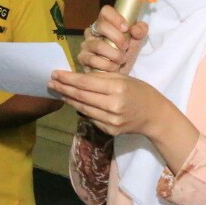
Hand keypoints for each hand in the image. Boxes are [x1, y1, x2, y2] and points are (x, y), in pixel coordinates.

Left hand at [48, 69, 171, 138]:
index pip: (86, 83)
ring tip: (59, 91)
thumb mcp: (123, 78)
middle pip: (81, 96)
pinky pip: (91, 118)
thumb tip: (76, 76)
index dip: (68, 78)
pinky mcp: (110, 130)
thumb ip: (100, 78)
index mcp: (117, 88)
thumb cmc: (139, 91)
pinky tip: (73, 102)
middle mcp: (114, 105)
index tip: (55, 73)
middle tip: (51, 82)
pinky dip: (81, 109)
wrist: (154, 116)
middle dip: (64, 88)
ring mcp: (111, 120)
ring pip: (83, 108)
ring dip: (68, 99)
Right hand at [79, 5, 147, 73]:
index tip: (126, 28)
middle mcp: (92, 31)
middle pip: (101, 26)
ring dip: (114, 54)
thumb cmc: (125, 53)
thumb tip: (135, 29)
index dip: (116, 18)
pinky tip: (114, 67)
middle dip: (117, 38)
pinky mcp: (82, 58)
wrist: (118, 73)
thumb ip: (140, 32)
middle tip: (126, 47)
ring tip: (121, 60)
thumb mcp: (136, 42)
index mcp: (105, 23)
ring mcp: (86, 44)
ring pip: (98, 45)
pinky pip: (93, 60)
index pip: (105, 11)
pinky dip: (107, 65)